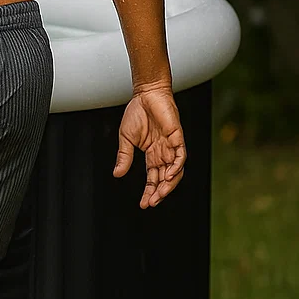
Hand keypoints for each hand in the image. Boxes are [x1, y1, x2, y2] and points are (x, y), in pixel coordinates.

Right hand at [113, 84, 186, 208]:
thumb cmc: (137, 113)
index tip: (143, 204)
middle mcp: (163, 152)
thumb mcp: (126, 138)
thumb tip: (117, 174)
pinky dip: (176, 166)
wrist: (145, 95)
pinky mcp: (177, 137)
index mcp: (151, 154)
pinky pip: (180, 156)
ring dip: (168, 184)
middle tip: (151, 203)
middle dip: (159, 192)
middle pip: (164, 178)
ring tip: (160, 194)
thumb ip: (124, 156)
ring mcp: (171, 146)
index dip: (148, 191)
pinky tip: (169, 175)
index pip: (152, 178)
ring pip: (175, 171)